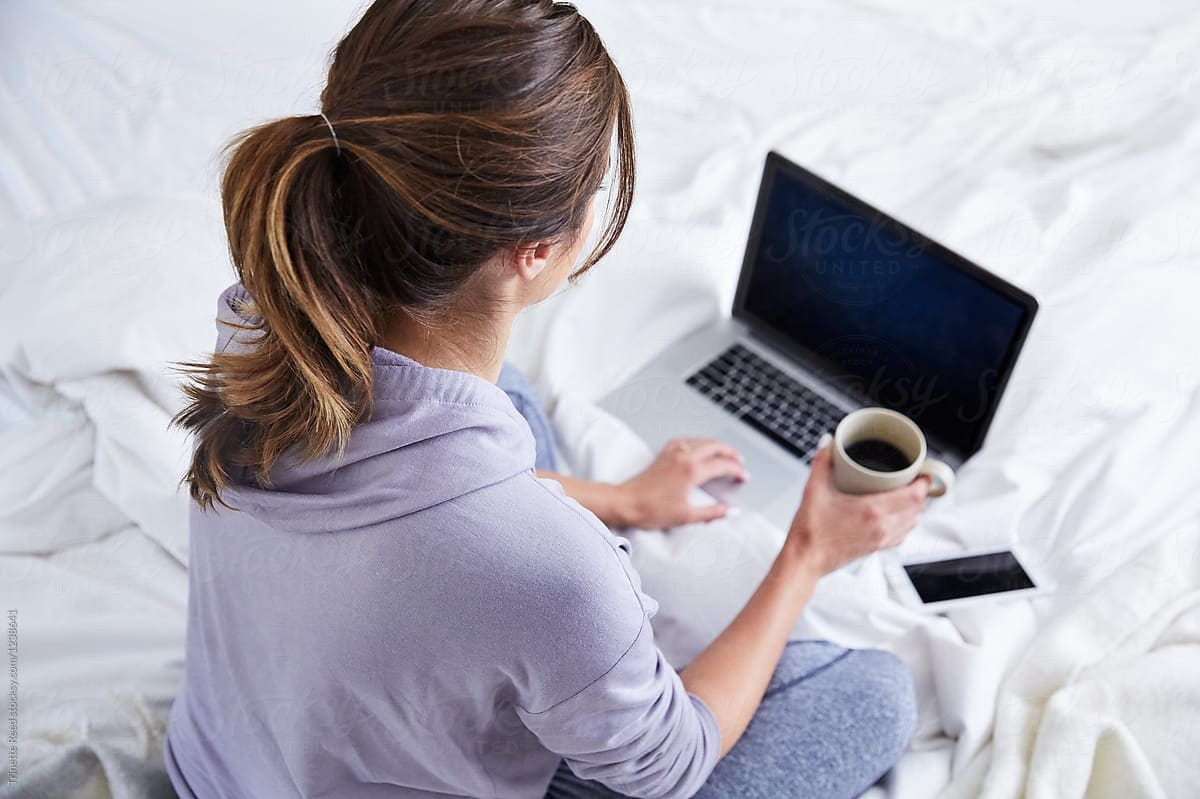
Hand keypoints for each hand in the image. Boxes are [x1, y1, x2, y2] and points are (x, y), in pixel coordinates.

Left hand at [615, 437, 747, 528]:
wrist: (625, 503)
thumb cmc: (650, 509)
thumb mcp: (686, 516)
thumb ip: (712, 513)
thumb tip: (730, 511)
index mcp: (692, 471)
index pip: (723, 464)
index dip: (737, 470)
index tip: (743, 477)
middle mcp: (683, 457)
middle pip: (716, 446)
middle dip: (731, 453)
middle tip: (739, 463)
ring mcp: (672, 452)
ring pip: (702, 440)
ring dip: (716, 446)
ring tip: (724, 455)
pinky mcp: (663, 454)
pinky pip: (686, 440)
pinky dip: (698, 443)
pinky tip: (698, 448)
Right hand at [785, 438, 929, 575]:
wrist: (805, 560)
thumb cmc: (809, 531)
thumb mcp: (813, 490)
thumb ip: (822, 463)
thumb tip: (829, 445)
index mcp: (872, 511)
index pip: (914, 496)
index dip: (924, 483)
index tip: (923, 472)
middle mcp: (882, 527)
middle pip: (918, 509)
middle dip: (922, 492)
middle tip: (915, 479)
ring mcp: (881, 540)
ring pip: (912, 523)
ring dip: (916, 508)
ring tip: (908, 495)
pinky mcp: (876, 549)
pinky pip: (902, 535)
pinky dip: (906, 524)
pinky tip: (896, 516)